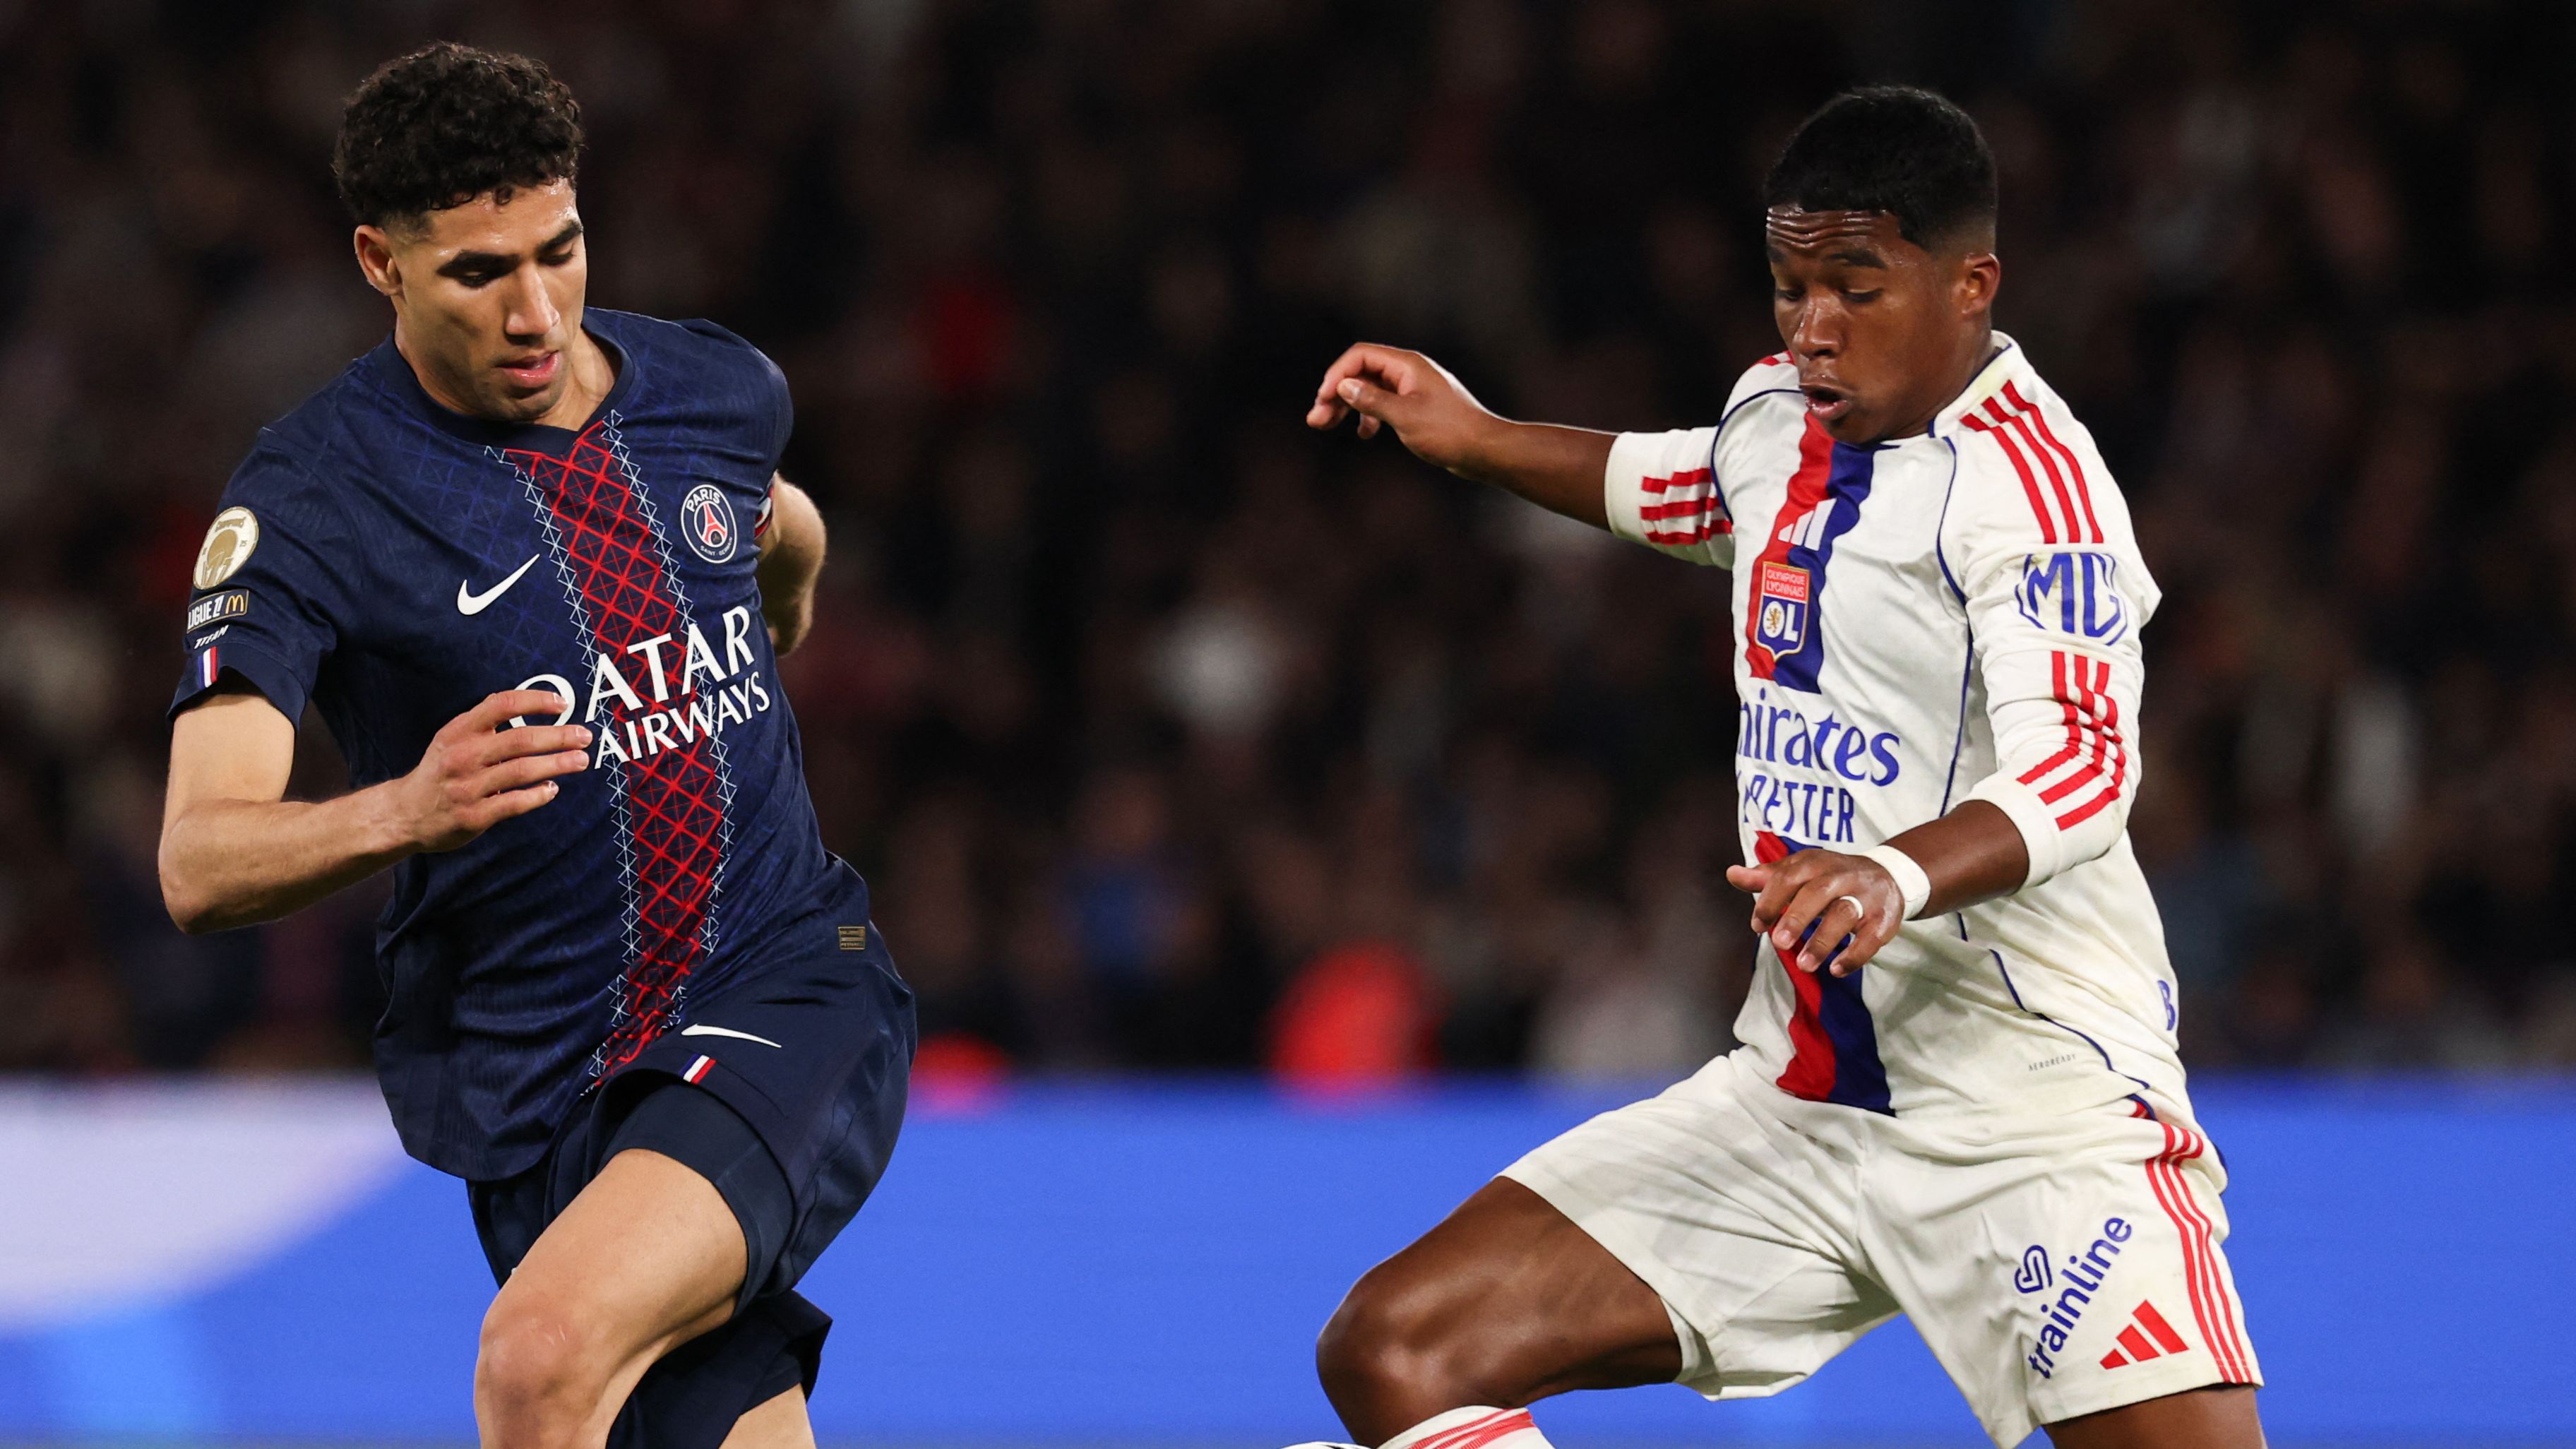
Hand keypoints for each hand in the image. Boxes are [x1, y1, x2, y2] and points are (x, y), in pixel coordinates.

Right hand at [391, 690, 591, 852]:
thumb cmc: (441, 770)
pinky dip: (538, 795)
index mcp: (459, 730)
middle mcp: (462, 756)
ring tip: (581, 760)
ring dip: (557, 763)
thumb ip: (486, 722)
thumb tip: (537, 705)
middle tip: (585, 736)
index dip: (536, 701)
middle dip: (558, 736)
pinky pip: (514, 803)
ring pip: (522, 771)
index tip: (563, 704)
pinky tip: (553, 789)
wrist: (405, 813)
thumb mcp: (453, 737)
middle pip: (520, 739)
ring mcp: (467, 787)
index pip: (502, 705)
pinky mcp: (473, 816)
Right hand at [1305, 343, 1500, 475]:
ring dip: (1348, 405)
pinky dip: (1369, 415)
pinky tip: (1365, 433)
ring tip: (1327, 425)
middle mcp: (1409, 371)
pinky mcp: (1417, 405)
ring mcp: (1413, 388)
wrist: (1485, 449)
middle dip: (1336, 394)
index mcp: (1407, 365)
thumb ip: (1372, 400)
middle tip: (1316, 420)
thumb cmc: (1449, 431)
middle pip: (1361, 372)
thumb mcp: (1405, 416)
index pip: (1360, 356)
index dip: (1337, 375)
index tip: (1324, 401)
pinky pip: (1384, 403)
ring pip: (1370, 389)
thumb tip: (1343, 386)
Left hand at [1724, 850, 1904, 976]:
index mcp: (1815, 863)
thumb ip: (1766, 877)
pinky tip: (1836, 970)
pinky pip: (1871, 937)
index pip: (1788, 877)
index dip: (1770, 901)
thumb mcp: (1800, 871)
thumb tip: (1731, 874)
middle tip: (1779, 944)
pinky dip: (1854, 955)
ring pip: (1845, 914)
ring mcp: (1865, 896)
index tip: (1757, 927)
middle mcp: (1841, 875)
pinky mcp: (1884, 918)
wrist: (1887, 874)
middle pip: (1819, 892)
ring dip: (1823, 941)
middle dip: (1797, 918)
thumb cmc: (1830, 877)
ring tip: (1804, 965)